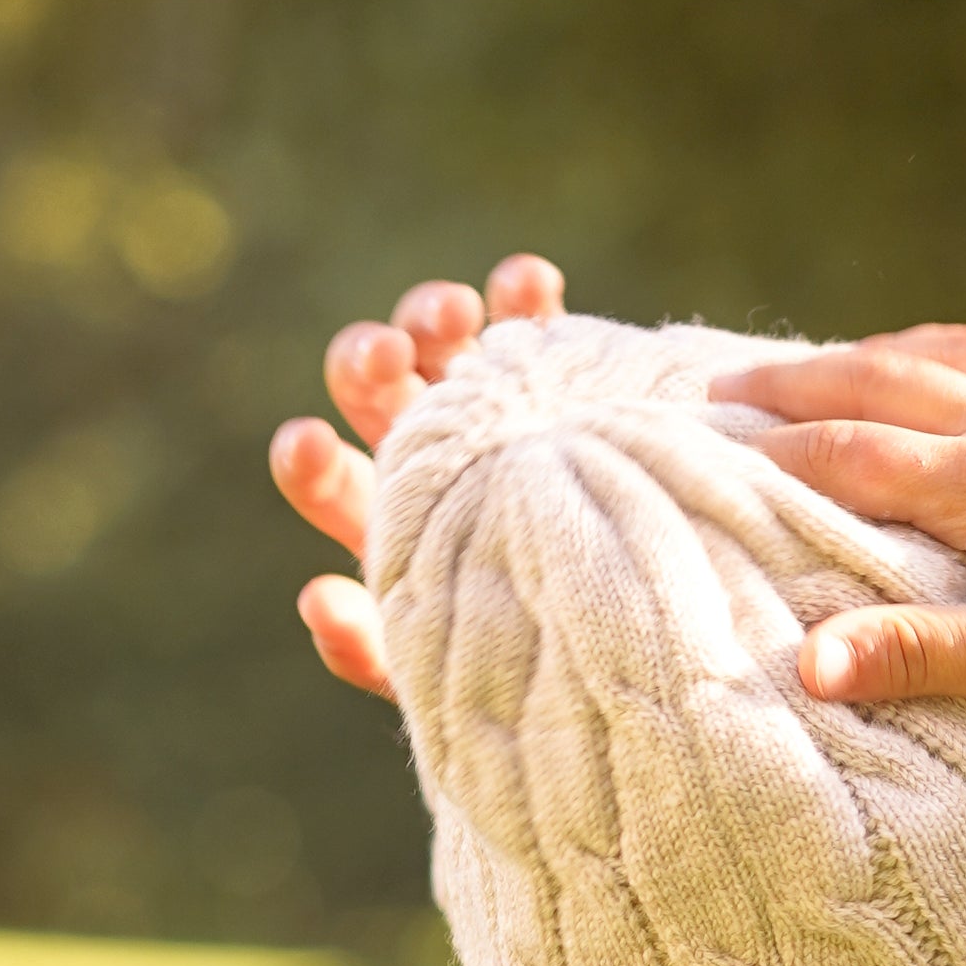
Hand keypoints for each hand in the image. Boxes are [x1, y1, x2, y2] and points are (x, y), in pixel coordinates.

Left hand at [269, 253, 562, 695]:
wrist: (658, 644)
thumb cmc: (544, 678)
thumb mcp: (456, 682)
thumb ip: (378, 650)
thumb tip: (316, 597)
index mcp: (392, 526)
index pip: (328, 483)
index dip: (309, 461)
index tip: (307, 442)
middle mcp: (430, 457)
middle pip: (372, 392)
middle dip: (366, 364)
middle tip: (385, 356)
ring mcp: (490, 410)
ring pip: (439, 342)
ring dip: (433, 317)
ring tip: (458, 314)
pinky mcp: (554, 379)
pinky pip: (529, 319)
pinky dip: (523, 296)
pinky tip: (529, 283)